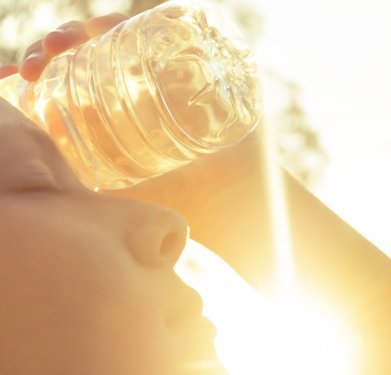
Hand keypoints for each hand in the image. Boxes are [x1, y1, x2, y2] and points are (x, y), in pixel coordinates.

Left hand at [1, 13, 275, 290]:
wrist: (233, 199)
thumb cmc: (179, 205)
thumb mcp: (113, 198)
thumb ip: (79, 194)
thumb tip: (33, 195)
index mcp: (113, 114)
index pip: (66, 82)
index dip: (36, 75)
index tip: (11, 81)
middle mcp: (137, 87)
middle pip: (86, 53)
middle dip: (52, 50)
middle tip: (34, 67)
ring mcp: (167, 73)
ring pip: (120, 35)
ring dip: (86, 29)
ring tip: (66, 42)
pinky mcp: (200, 62)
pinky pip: (172, 25)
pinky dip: (148, 17)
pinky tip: (116, 26)